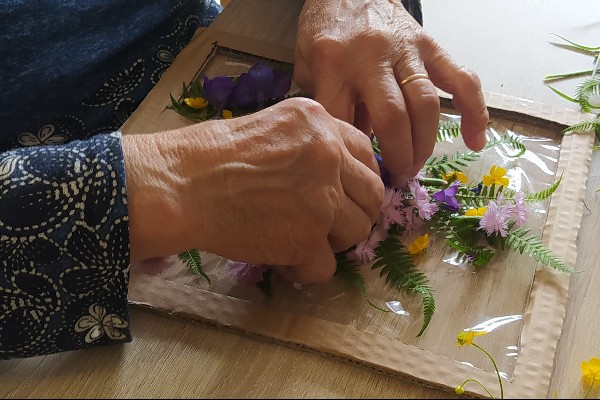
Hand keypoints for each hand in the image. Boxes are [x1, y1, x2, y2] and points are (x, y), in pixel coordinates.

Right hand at [123, 97, 384, 283]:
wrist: (179, 184)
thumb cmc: (209, 154)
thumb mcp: (270, 127)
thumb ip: (308, 146)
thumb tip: (333, 177)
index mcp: (319, 123)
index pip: (367, 155)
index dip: (359, 181)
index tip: (348, 196)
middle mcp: (329, 156)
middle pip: (371, 196)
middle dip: (354, 214)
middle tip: (328, 225)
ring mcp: (323, 199)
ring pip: (357, 231)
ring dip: (333, 242)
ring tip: (300, 241)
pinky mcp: (307, 238)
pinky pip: (327, 266)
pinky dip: (307, 269)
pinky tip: (285, 261)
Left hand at [294, 0, 488, 187]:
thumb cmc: (326, 31)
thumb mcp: (307, 64)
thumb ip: (322, 102)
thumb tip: (343, 146)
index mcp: (334, 63)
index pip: (344, 119)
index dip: (353, 154)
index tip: (358, 175)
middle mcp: (372, 57)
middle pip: (393, 117)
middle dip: (397, 157)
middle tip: (395, 179)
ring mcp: (406, 50)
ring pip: (425, 105)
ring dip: (424, 145)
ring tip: (415, 168)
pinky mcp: (431, 46)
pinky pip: (461, 79)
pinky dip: (474, 110)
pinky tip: (475, 139)